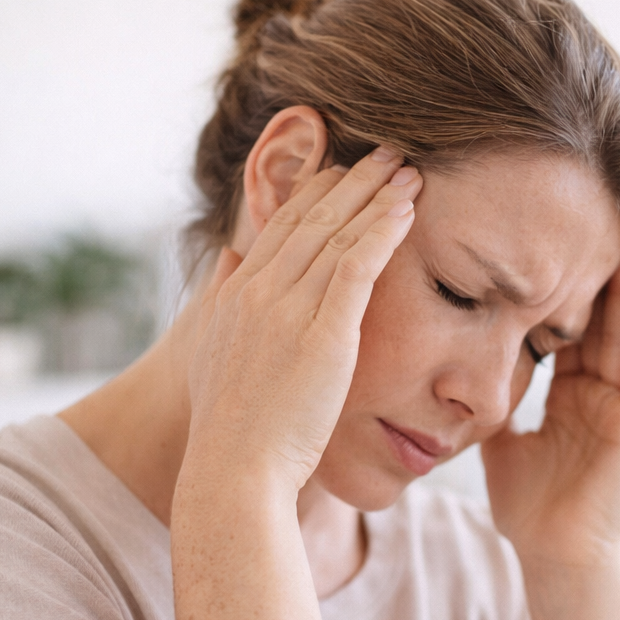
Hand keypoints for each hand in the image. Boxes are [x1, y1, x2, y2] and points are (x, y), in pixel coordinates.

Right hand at [184, 148, 420, 492]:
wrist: (234, 468)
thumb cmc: (228, 422)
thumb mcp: (210, 351)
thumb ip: (220, 299)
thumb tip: (228, 257)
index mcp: (237, 293)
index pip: (282, 225)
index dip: (317, 191)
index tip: (344, 168)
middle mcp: (259, 290)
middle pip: (313, 218)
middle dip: (354, 179)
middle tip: (388, 151)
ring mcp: (289, 310)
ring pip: (338, 234)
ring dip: (377, 195)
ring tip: (409, 168)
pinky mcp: (323, 335)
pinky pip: (357, 267)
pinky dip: (382, 232)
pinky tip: (406, 209)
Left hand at [481, 253, 619, 566]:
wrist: (552, 554)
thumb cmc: (528, 508)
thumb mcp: (501, 447)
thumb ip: (493, 413)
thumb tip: (462, 383)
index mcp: (568, 400)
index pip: (564, 336)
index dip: (557, 297)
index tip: (541, 255)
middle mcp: (597, 397)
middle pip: (595, 327)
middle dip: (591, 283)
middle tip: (584, 231)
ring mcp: (619, 408)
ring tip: (617, 241)